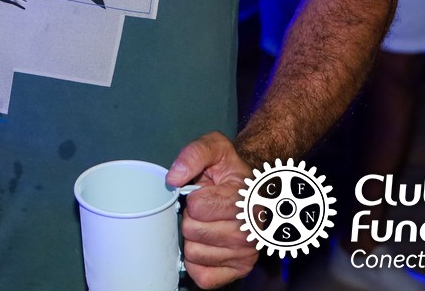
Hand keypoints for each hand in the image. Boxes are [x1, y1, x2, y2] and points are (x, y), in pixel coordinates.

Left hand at [166, 132, 257, 287]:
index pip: (198, 207)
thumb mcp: (215, 148)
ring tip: (209, 225)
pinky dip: (198, 263)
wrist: (252, 189)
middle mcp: (251, 230)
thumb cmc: (230, 170)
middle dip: (192, 218)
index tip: (204, 192)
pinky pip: (203, 276)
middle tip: (206, 211)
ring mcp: (247, 253)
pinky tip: (207, 245)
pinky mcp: (239, 270)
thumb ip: (193, 154)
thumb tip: (173, 179)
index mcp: (246, 199)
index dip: (193, 198)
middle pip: (193, 231)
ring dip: (194, 239)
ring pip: (194, 254)